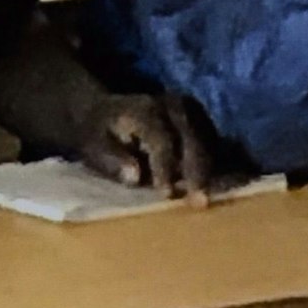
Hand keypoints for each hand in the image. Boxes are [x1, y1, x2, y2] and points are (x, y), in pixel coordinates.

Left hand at [73, 89, 210, 192]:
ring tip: (204, 199)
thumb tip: (135, 177)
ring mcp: (189, 109)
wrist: (107, 111)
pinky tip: (206, 185)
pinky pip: (212, 142)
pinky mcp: (200, 117)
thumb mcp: (94, 148)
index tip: (167, 194)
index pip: (162, 139)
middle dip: (197, 173)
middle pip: (192, 139)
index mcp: (144, 110)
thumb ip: (113, 161)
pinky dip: (211, 164)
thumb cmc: (99, 135)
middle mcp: (172, 105)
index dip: (166, 167)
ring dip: (208, 171)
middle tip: (199, 203)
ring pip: (208, 141)